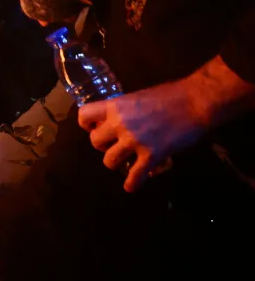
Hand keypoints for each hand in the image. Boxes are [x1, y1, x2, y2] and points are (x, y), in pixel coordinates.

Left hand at [78, 80, 205, 191]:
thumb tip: (118, 119)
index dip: (87, 124)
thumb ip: (125, 110)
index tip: (94, 127)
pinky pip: (135, 176)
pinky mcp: (151, 155)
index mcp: (115, 106)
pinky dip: (132, 184)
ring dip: (115, 162)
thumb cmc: (171, 94)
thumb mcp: (139, 96)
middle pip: (95, 142)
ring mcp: (134, 141)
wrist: (197, 102)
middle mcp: (120, 124)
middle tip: (114, 144)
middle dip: (103, 145)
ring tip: (124, 160)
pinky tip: (131, 186)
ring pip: (109, 161)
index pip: (84, 116)